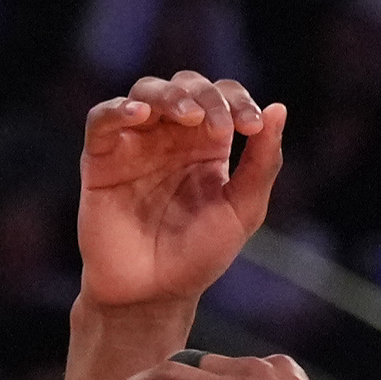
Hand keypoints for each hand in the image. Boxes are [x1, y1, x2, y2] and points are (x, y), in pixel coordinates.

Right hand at [73, 71, 284, 314]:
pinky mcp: (100, 157)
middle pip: (186, 85)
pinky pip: (102, 119)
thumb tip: (280, 108)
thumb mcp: (242, 211)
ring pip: (146, 92)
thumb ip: (262, 163)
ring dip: (168, 95)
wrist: (151, 294)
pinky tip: (139, 115)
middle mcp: (171, 136)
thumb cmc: (198, 256)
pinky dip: (118, 109)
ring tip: (186, 115)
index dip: (239, 101)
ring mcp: (135, 143)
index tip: (252, 127)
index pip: (223, 98)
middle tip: (219, 126)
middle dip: (206, 97)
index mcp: (207, 144)